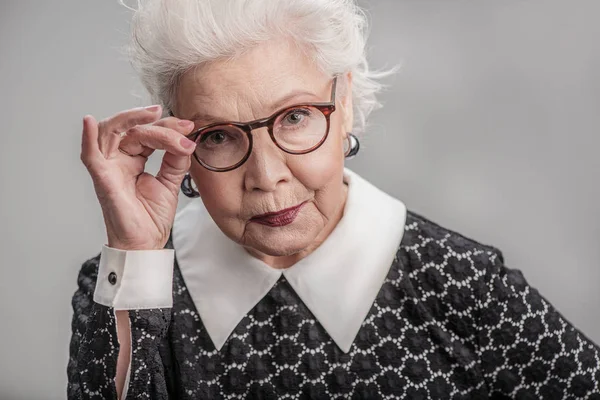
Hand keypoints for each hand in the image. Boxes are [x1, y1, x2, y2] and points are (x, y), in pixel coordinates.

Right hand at [80, 105, 196, 249]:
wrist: (146, 244)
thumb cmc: (151, 218)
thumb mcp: (170, 182)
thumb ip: (176, 160)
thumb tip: (186, 140)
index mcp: (133, 159)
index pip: (146, 133)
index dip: (167, 128)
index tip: (189, 129)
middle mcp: (118, 160)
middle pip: (131, 129)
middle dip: (157, 124)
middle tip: (181, 126)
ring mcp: (108, 168)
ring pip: (112, 132)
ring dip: (132, 119)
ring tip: (154, 115)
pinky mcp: (103, 179)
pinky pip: (90, 156)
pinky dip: (88, 138)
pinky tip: (90, 123)